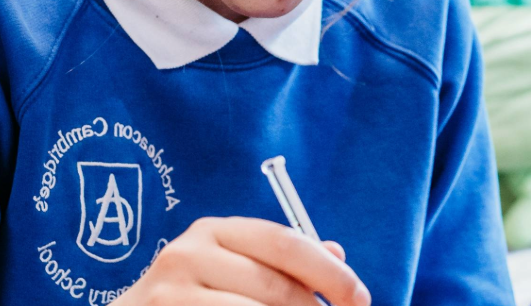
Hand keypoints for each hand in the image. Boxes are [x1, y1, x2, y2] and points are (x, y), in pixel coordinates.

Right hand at [112, 217, 367, 305]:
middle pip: (275, 286)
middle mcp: (187, 254)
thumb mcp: (233, 270)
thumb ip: (280, 263)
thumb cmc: (193, 298)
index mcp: (214, 230)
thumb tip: (337, 255)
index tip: (360, 299)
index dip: (330, 273)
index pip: (285, 242)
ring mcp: (170, 293)